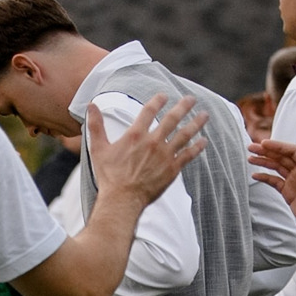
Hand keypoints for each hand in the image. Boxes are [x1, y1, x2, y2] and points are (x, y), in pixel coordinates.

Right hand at [84, 94, 203, 212]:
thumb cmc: (109, 176)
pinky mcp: (172, 169)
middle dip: (183, 107)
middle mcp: (152, 142)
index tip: (164, 95)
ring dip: (196, 123)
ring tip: (205, 115)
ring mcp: (164, 155)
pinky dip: (197, 147)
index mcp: (135, 135)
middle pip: (172, 119)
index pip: (149, 111)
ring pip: (184, 135)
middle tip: (191, 98)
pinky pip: (188, 155)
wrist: (122, 199)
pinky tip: (204, 140)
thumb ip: (96, 125)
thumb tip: (91, 105)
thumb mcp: (98, 148)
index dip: (157, 101)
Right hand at [249, 139, 295, 237]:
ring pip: (277, 167)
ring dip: (264, 161)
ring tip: (250, 158)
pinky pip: (275, 181)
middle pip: (281, 157)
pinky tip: (255, 175)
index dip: (278, 146)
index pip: (292, 152)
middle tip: (252, 148)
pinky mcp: (289, 192)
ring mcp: (294, 181)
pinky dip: (265, 177)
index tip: (264, 144)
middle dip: (266, 151)